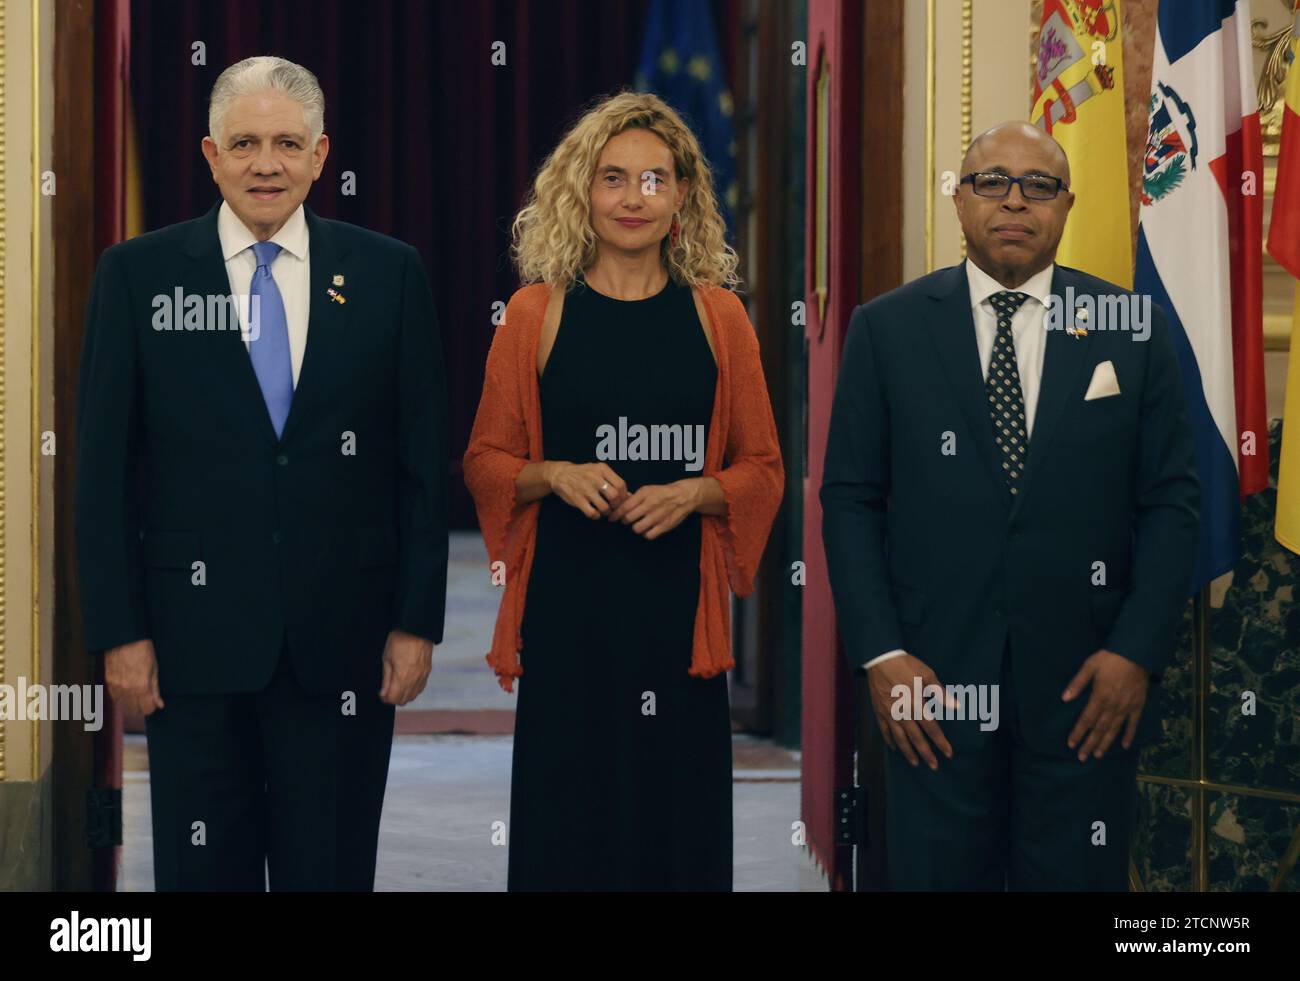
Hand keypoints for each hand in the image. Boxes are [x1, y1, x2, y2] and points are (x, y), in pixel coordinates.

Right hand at [105, 639, 164, 716]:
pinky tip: (127, 688)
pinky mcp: (108, 682)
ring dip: (131, 702)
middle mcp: (128, 689)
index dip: (152, 707)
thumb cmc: (143, 650)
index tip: (153, 703)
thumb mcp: (155, 669)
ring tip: (137, 692)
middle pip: (135, 710)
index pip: (147, 709)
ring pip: (124, 705)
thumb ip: (156, 689)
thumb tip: (160, 704)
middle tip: (146, 698)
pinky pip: (115, 697)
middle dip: (142, 707)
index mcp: (142, 686)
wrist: (124, 638)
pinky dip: (121, 696)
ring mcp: (116, 686)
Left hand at [379, 630, 433, 705]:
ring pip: (413, 696)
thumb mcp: (387, 659)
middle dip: (393, 698)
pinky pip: (420, 688)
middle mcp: (414, 679)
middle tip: (387, 690)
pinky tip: (406, 683)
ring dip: (403, 695)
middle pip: (403, 700)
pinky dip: (412, 690)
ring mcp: (422, 676)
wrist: (416, 629)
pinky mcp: (427, 672)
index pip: (393, 698)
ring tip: (396, 686)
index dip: (385, 698)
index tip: (381, 693)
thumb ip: (386, 679)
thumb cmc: (399, 641)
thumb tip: (383, 693)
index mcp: (402, 676)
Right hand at [548, 462, 627, 517]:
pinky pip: (592, 513)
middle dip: (616, 505)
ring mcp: (585, 489)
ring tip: (604, 510)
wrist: (560, 474)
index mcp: (602, 469)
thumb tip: (630, 496)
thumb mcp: (598, 472)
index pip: (621, 485)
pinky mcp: (577, 499)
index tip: (620, 500)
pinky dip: (596, 516)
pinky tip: (595, 513)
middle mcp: (594, 478)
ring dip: (606, 512)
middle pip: (615, 496)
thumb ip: (614, 482)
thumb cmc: (584, 474)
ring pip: (605, 507)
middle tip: (613, 507)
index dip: (623, 496)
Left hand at [607, 479, 700, 538]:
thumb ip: (633, 497)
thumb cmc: (662, 492)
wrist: (683, 495)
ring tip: (638, 523)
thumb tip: (618, 503)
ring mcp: (658, 516)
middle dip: (624, 521)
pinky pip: (648, 535)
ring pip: (637, 528)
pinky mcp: (665, 525)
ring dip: (635, 527)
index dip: (615, 514)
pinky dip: (646, 533)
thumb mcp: (647, 489)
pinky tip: (647, 528)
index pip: (624, 507)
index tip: (611, 518)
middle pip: (628, 519)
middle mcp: (651, 504)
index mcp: (645, 494)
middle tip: (626, 520)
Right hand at [866, 654, 953, 769]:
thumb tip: (956, 706)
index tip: (948, 753)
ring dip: (908, 752)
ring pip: (900, 738)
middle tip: (934, 766)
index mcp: (917, 704)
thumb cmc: (906, 665)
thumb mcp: (927, 675)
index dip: (940, 742)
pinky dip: (889, 741)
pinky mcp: (879, 711)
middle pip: (916, 738)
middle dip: (926, 753)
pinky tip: (894, 749)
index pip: (931, 728)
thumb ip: (940, 693)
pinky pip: (884, 730)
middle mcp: (903, 713)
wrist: (880, 659)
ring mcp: (889, 713)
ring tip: (915, 763)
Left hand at [1062, 648, 1148, 759]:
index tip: (1071, 744)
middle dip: (1089, 744)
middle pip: (1099, 729)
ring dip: (1105, 743)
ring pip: (1114, 730)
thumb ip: (1077, 683)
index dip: (1078, 732)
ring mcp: (1127, 707)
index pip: (1086, 719)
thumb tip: (1064, 698)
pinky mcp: (1138, 706)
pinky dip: (1129, 736)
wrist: (1136, 654)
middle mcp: (1113, 706)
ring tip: (1097, 755)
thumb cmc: (1110, 658)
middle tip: (1082, 757)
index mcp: (1100, 697)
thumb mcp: (1089, 666)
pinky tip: (1125, 746)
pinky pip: (1133, 724)